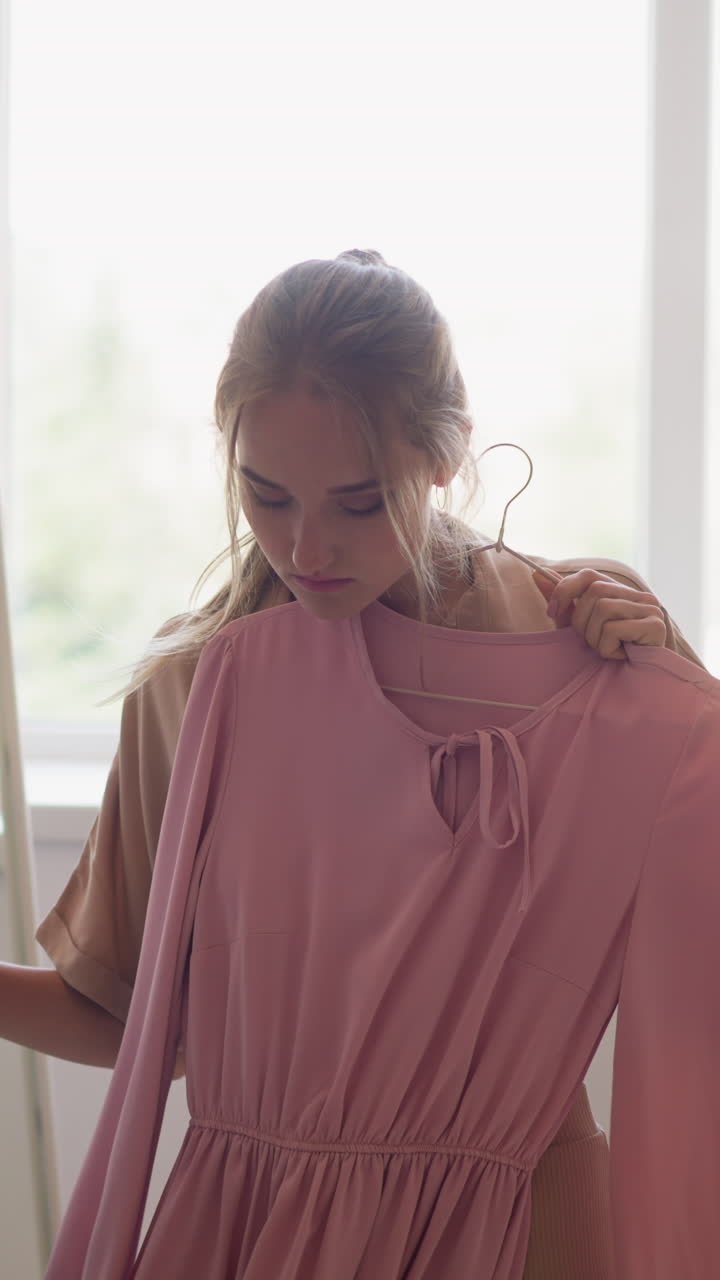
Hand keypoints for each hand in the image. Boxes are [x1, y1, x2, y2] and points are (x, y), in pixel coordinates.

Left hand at [532, 567, 666, 660]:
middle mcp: (640, 596)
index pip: (589, 575)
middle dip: (581, 621)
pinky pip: (613, 629)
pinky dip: (607, 648)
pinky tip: (620, 657)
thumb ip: (562, 602)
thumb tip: (537, 574)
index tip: (553, 613)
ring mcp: (651, 609)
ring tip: (607, 651)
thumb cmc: (609, 657)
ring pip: (603, 608)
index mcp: (622, 594)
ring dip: (595, 637)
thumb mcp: (579, 627)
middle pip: (595, 592)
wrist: (637, 689)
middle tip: (591, 643)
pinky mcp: (655, 626)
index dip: (565, 590)